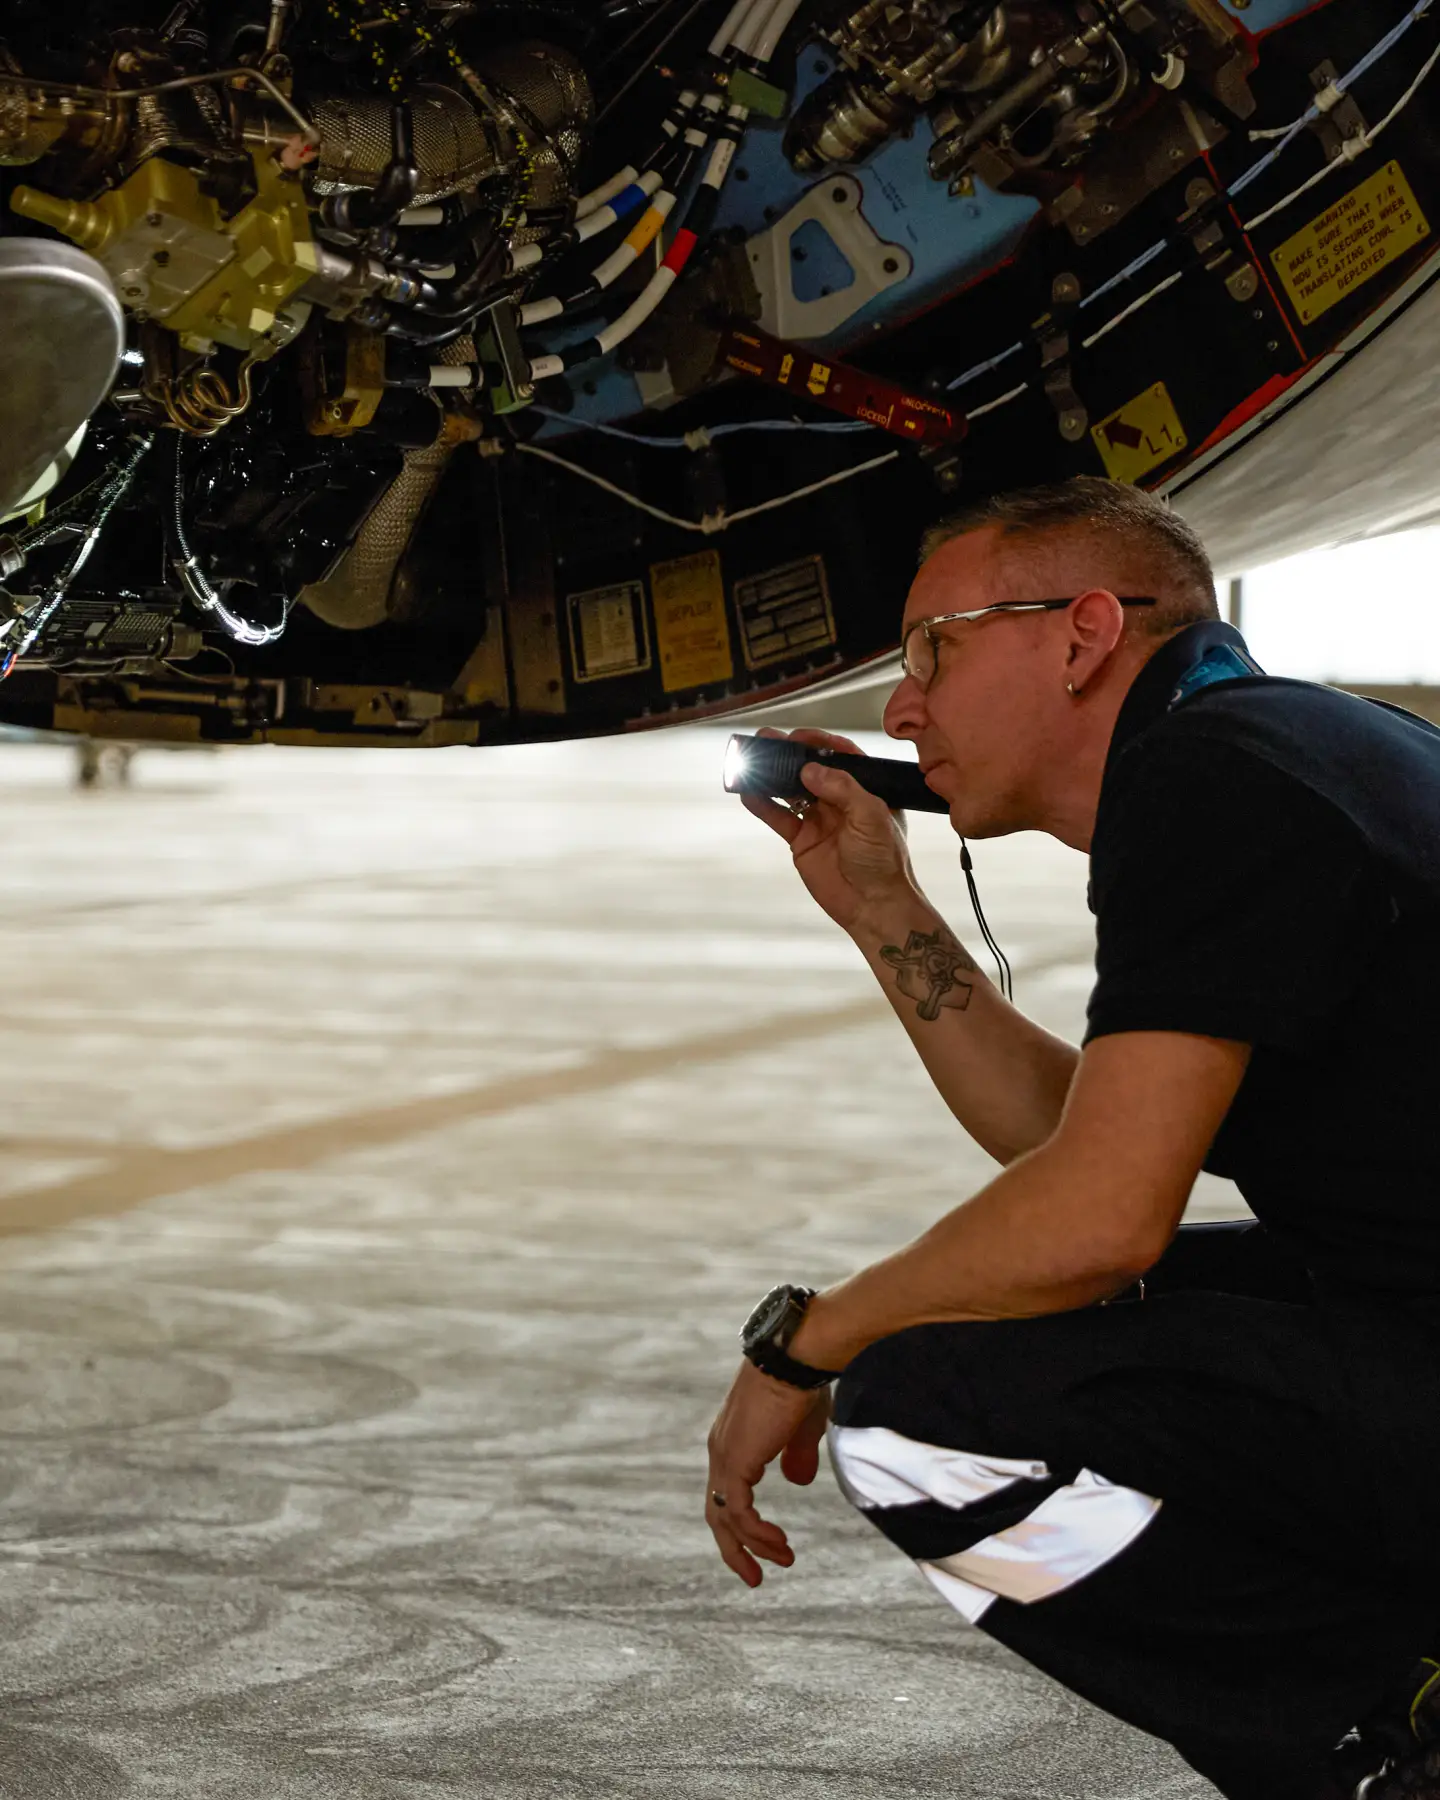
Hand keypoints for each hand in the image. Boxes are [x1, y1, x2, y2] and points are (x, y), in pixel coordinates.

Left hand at [705, 1359, 830, 1586]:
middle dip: (736, 1549)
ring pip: (726, 1518)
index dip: (742, 1524)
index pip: (727, 1492)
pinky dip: (756, 1533)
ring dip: (754, 1545)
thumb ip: (797, 1456)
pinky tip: (779, 1543)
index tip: (767, 1546)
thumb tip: (797, 1482)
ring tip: (784, 1560)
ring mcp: (724, 1456)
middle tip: (756, 1578)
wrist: (795, 1360)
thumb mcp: (802, 1428)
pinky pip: (736, 1511)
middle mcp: (722, 1450)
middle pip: (717, 1513)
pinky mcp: (734, 1462)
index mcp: (734, 1441)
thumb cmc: (802, 1385)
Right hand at [740, 727, 921, 935]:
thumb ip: (843, 789)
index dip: (819, 742)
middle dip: (788, 754)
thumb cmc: (885, 861)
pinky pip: (779, 817)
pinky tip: (748, 793)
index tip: (798, 736)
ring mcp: (819, 820)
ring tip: (751, 760)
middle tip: (766, 740)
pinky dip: (762, 804)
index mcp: (865, 789)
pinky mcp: (802, 840)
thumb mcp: (871, 817)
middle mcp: (840, 801)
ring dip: (771, 776)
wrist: (874, 905)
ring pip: (790, 790)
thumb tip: (811, 769)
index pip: (840, 756)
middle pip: (810, 769)